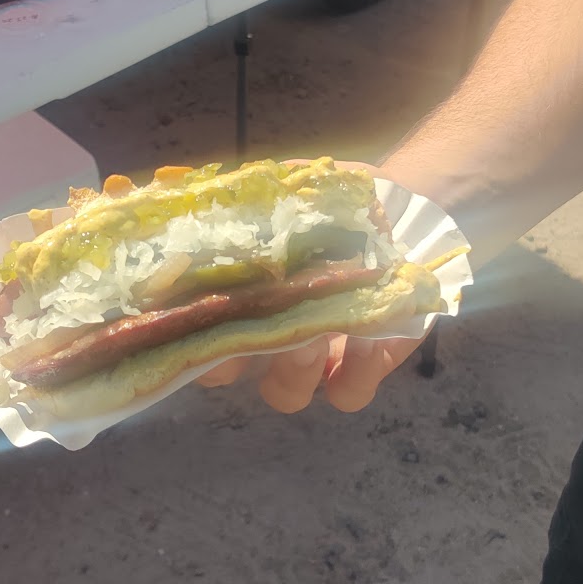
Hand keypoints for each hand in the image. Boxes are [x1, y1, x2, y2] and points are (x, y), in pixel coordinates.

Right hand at [198, 158, 422, 411]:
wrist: (392, 209)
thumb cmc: (330, 203)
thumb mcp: (290, 190)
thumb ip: (254, 203)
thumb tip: (211, 200)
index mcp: (240, 298)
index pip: (193, 333)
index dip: (190, 333)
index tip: (202, 309)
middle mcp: (267, 335)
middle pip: (226, 372)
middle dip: (234, 356)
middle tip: (255, 325)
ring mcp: (313, 357)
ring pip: (285, 393)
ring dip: (293, 369)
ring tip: (315, 333)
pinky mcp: (363, 366)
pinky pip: (349, 392)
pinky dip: (356, 371)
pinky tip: (368, 336)